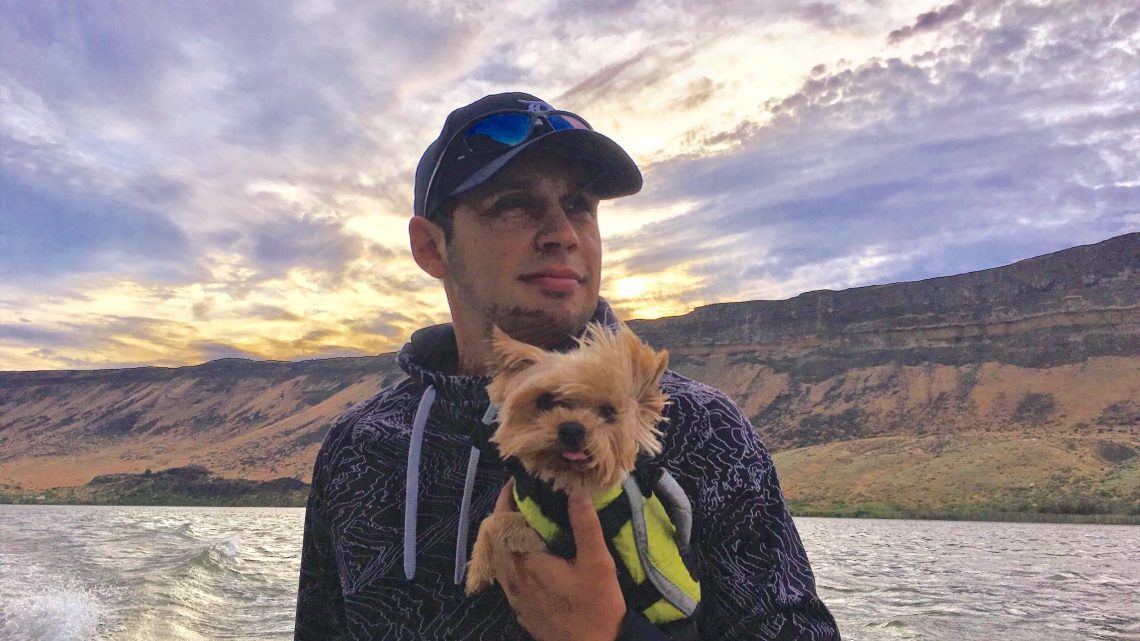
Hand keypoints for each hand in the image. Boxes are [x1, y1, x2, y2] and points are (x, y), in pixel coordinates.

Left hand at [491, 483, 626, 640]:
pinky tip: (537, 556)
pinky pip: (510, 577)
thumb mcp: (597, 563)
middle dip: (509, 517)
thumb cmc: (595, 608)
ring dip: (512, 539)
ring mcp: (515, 598)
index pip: (501, 524)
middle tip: (528, 499)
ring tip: (531, 524)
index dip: (506, 501)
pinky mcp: (522, 610)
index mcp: (525, 564)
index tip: (517, 484)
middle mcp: (513, 580)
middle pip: (498, 540)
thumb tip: (576, 492)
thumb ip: (584, 526)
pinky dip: (517, 559)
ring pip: (503, 560)